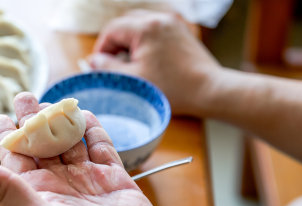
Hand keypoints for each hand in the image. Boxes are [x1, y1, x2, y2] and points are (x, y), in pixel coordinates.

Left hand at [0, 93, 176, 205]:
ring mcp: (89, 184)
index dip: (7, 137)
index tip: (0, 116)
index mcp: (36, 196)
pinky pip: (102, 149)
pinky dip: (94, 131)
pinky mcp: (116, 183)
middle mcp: (60, 188)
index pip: (15, 159)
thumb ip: (5, 189)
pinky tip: (86, 115)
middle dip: (33, 121)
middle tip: (25, 96)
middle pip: (42, 146)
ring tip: (52, 100)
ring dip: (61, 122)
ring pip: (71, 144)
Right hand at [89, 10, 221, 115]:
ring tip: (128, 62)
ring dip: (129, 40)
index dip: (102, 48)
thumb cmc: (174, 88)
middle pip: (126, 23)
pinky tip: (146, 59)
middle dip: (114, 41)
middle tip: (110, 62)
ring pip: (140, 24)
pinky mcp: (181, 31)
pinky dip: (145, 40)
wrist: (208, 90)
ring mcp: (172, 23)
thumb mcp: (134, 79)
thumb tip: (94, 61)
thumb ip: (109, 68)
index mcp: (145, 28)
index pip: (113, 30)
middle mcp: (159, 19)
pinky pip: (156, 29)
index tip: (98, 65)